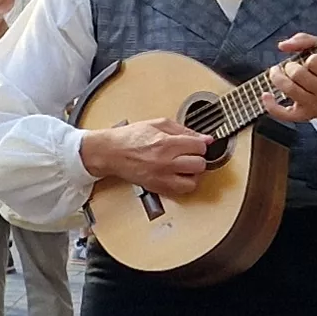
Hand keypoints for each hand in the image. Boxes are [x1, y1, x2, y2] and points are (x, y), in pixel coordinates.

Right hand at [83, 118, 216, 197]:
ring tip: (185, 166)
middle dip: (197, 158)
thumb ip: (184, 130)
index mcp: (167, 143)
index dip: (200, 144)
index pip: (200, 147)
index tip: (196, 144)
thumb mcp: (158, 124)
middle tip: (190, 155)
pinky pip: (182, 191)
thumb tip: (205, 139)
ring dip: (192, 174)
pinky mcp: (157, 188)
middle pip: (199, 165)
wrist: (110, 152)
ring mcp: (162, 177)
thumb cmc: (130, 137)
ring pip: (193, 181)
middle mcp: (166, 162)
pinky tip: (177, 175)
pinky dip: (183, 184)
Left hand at [257, 36, 316, 131]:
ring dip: (278, 77)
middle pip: (297, 74)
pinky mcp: (303, 116)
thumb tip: (283, 45)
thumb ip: (305, 41)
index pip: (315, 61)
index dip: (309, 58)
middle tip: (293, 67)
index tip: (311, 61)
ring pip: (289, 89)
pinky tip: (266, 95)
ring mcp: (314, 106)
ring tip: (278, 73)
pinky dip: (270, 105)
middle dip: (291, 67)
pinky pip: (282, 113)